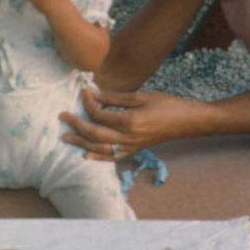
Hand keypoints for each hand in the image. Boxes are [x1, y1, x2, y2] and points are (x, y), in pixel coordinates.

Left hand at [59, 86, 199, 161]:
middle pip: (95, 134)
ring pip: (100, 148)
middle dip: (77, 126)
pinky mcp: (134, 150)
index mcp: (129, 121)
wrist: (187, 122)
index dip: (88, 103)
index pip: (100, 115)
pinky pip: (113, 157)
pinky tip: (86, 155)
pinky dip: (98, 156)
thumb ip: (115, 98)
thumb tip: (93, 93)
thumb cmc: (167, 105)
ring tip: (66, 138)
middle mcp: (128, 138)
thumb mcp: (141, 96)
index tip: (83, 92)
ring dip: (81, 143)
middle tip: (63, 117)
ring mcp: (131, 146)